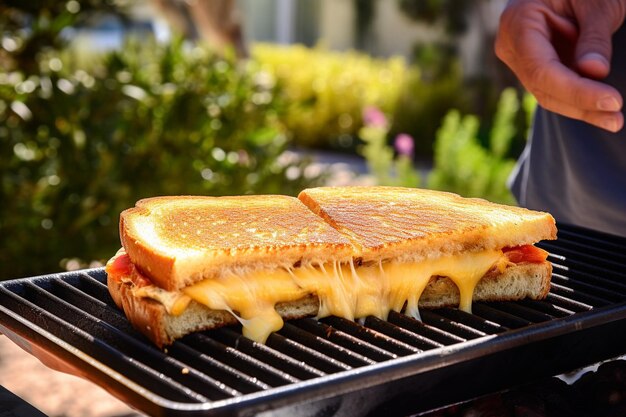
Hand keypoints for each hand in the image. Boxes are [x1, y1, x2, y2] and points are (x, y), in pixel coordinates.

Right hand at [495, 0, 625, 131]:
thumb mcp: (596, 2)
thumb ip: (594, 36)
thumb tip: (594, 72)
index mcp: (518, 23)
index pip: (542, 69)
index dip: (575, 91)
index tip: (611, 101)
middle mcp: (511, 45)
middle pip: (542, 86)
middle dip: (580, 105)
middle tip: (617, 119)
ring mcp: (520, 58)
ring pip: (547, 93)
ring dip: (581, 108)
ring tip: (614, 119)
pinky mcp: (534, 65)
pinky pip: (553, 88)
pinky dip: (578, 99)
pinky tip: (602, 110)